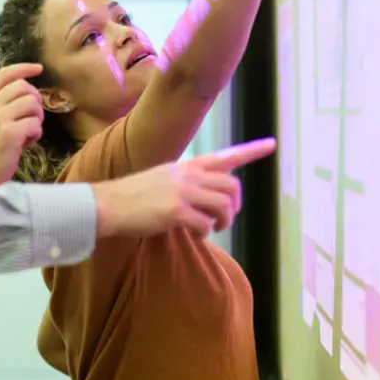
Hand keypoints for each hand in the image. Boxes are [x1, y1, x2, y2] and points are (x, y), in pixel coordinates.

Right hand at [0, 63, 44, 185]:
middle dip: (35, 99)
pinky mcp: (10, 134)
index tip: (38, 68)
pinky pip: (35, 124)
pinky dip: (36, 134)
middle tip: (33, 116)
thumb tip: (24, 93)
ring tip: (29, 132)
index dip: (24, 68)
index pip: (4, 74)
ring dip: (37, 117)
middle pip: (23, 87)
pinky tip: (27, 143)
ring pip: (32, 103)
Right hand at [92, 138, 276, 238]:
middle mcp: (187, 175)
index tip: (272, 144)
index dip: (251, 151)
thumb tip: (206, 203)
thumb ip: (185, 184)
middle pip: (231, 185)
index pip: (224, 156)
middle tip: (224, 219)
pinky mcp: (175, 211)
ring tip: (210, 229)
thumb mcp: (162, 180)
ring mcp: (182, 192)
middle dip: (234, 205)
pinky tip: (193, 235)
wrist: (107, 205)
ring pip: (223, 205)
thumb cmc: (133, 197)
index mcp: (185, 167)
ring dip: (222, 222)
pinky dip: (204, 233)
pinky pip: (206, 224)